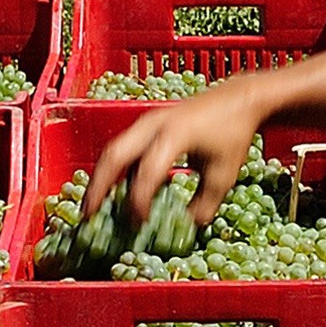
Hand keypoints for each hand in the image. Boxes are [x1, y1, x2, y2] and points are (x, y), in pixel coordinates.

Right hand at [77, 72, 288, 228]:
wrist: (238, 100)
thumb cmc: (232, 135)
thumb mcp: (224, 175)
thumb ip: (204, 204)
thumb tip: (186, 226)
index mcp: (174, 135)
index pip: (148, 171)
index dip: (139, 200)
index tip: (137, 223)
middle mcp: (154, 125)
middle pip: (115, 155)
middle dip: (98, 186)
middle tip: (87, 214)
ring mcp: (148, 122)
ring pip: (114, 149)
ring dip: (101, 177)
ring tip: (92, 205)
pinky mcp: (148, 124)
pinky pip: (124, 146)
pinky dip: (115, 168)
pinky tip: (114, 190)